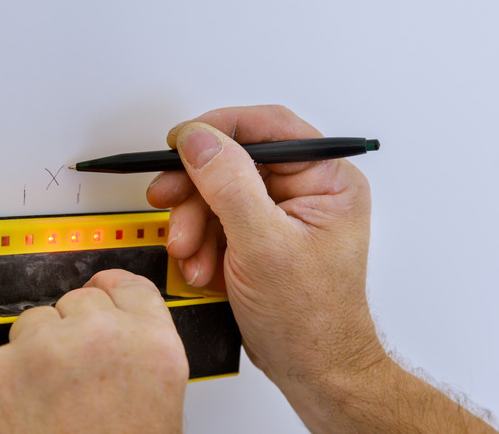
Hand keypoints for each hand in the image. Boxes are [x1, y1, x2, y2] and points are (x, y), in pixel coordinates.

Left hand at [0, 270, 188, 433]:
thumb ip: (142, 350)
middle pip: (77, 301)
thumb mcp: (160, 401)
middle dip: (71, 333)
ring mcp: (41, 352)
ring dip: (35, 355)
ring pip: (32, 324)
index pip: (126, 285)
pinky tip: (21, 416)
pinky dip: (1, 384)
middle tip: (74, 379)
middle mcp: (97, 337)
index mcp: (150, 345)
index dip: (110, 291)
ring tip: (48, 405)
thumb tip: (120, 325)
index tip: (99, 291)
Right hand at [148, 105, 498, 432]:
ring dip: (194, 224)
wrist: (311, 370)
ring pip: (219, 194)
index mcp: (327, 180)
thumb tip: (199, 139)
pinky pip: (218, 222)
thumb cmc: (311, 319)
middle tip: (170, 204)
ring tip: (190, 254)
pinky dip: (201, 243)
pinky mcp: (260, 238)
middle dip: (197, 192)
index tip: (180, 142)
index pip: (268, 128)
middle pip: (235, 162)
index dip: (218, 130)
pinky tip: (201, 267)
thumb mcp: (264, 245)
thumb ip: (229, 185)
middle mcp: (307, 191)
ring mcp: (282, 215)